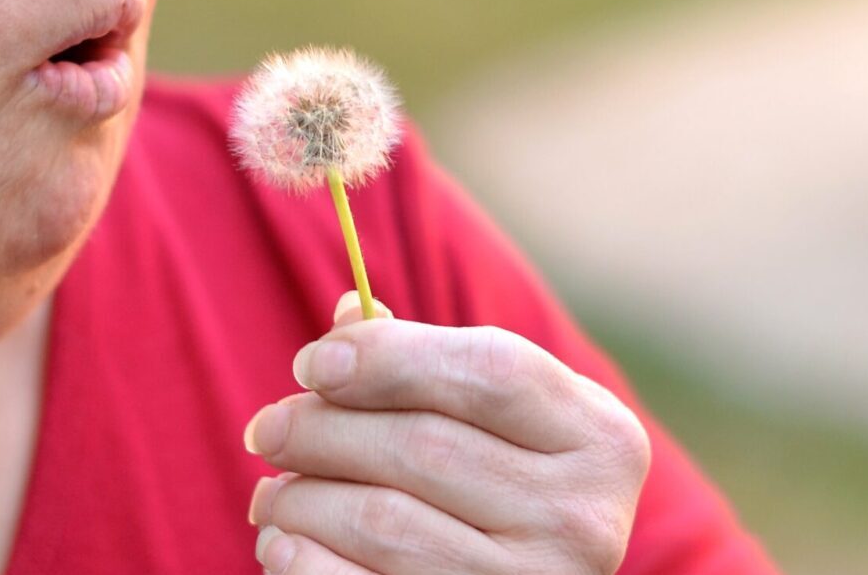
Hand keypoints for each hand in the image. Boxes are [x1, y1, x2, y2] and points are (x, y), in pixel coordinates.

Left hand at [242, 292, 651, 573]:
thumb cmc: (503, 487)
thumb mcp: (498, 422)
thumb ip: (429, 365)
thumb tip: (343, 317)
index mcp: (599, 438)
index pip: (488, 373)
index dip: (388, 359)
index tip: (309, 364)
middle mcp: (582, 518)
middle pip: (423, 447)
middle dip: (322, 431)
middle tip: (267, 430)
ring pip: (384, 522)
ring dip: (302, 500)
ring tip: (272, 493)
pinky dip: (304, 562)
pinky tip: (285, 542)